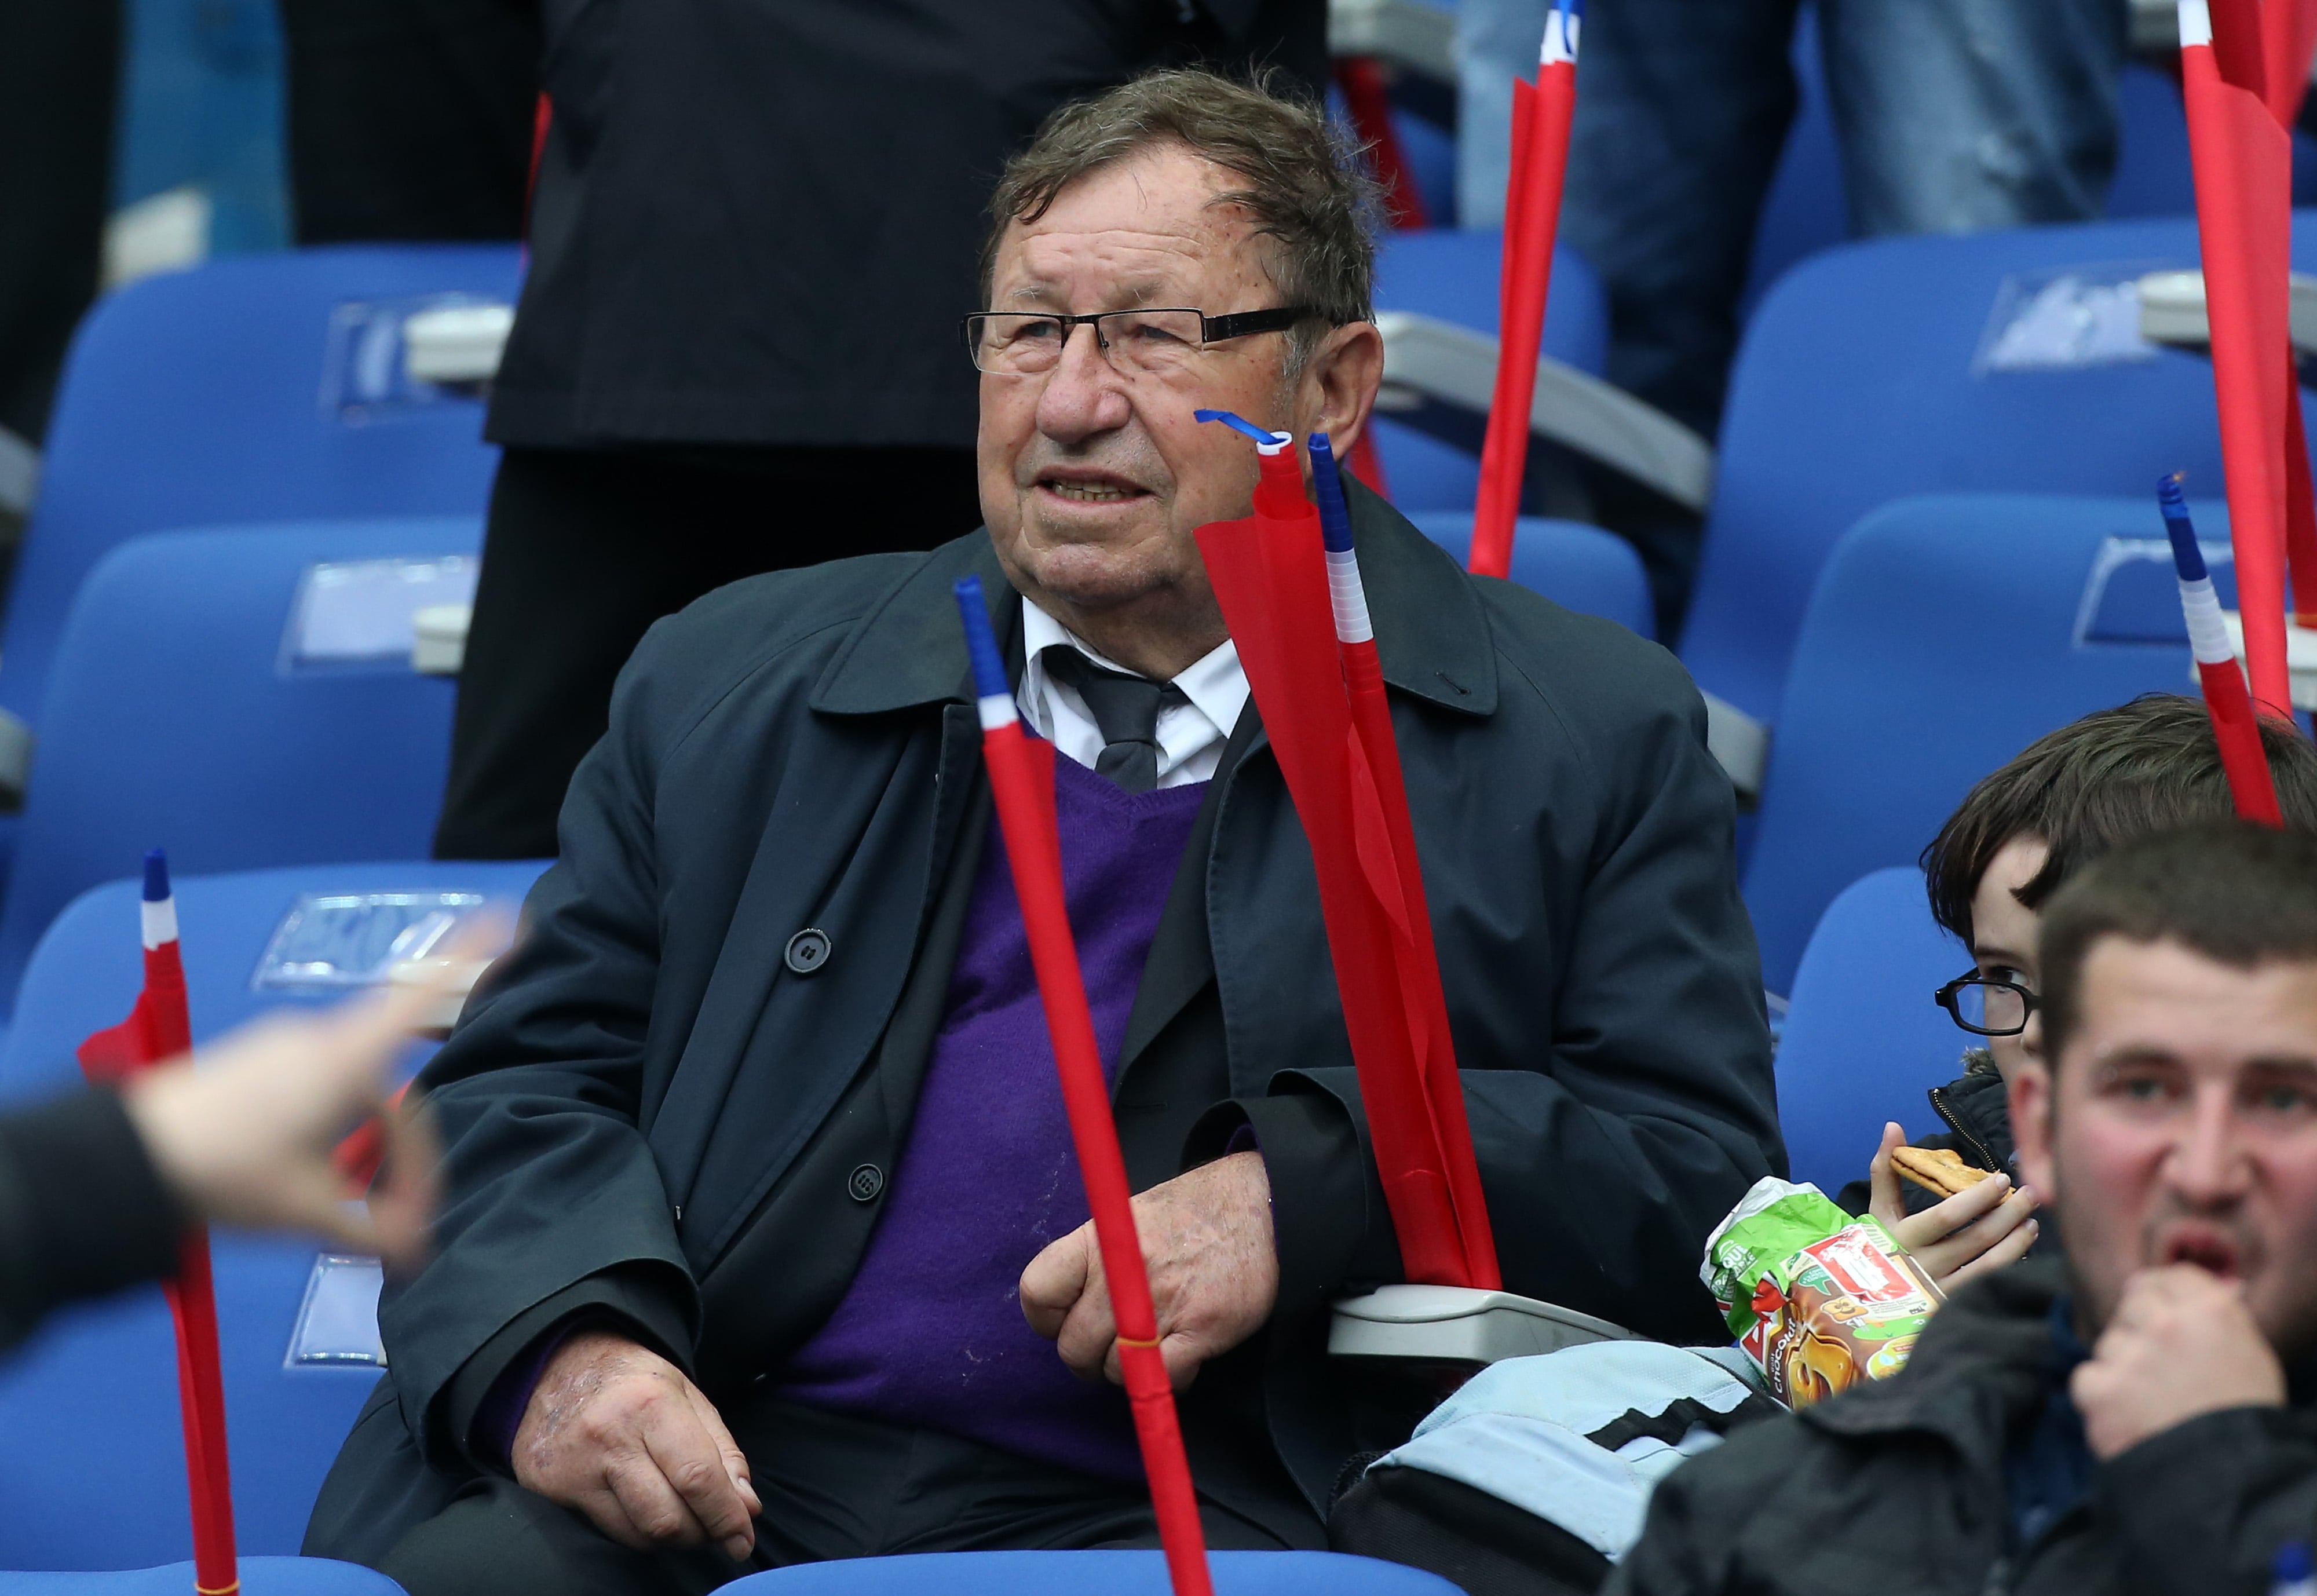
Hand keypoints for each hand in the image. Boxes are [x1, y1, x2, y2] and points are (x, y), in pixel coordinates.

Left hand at [122, 968, 460, 1268]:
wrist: (124, 1159)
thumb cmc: (227, 1172)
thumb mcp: (305, 1211)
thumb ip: (370, 1230)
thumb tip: (415, 1249)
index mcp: (345, 1059)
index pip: (421, 999)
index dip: (471, 956)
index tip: (513, 917)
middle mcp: (319, 1039)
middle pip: (389, 1089)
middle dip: (402, 1153)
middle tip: (398, 1220)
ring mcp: (283, 1045)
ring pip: (352, 1094)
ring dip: (362, 1145)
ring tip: (341, 1203)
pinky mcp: (253, 1060)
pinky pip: (317, 1089)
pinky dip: (330, 1128)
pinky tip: (304, 1174)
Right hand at [512, 1330, 760, 1558]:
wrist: (562, 1365)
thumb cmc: (636, 1383)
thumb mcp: (690, 1397)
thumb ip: (724, 1452)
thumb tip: (746, 1508)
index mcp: (650, 1404)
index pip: (697, 1477)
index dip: (726, 1516)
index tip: (744, 1538)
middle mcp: (608, 1437)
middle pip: (666, 1518)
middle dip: (701, 1534)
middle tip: (715, 1528)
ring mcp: (574, 1467)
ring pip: (638, 1535)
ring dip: (673, 1538)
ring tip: (685, 1516)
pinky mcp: (551, 1489)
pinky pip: (609, 1531)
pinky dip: (639, 1531)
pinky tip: (647, 1509)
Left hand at [1020, 1149, 1276, 1389]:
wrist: (1258, 1205)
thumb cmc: (1188, 1213)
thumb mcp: (1127, 1218)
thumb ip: (1094, 1262)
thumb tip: (1067, 1312)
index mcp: (1100, 1239)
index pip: (1039, 1292)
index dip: (1047, 1321)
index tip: (1066, 1324)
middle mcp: (1124, 1271)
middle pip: (1074, 1345)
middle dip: (1088, 1360)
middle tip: (1111, 1350)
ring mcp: (1163, 1301)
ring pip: (1115, 1370)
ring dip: (1130, 1372)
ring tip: (1152, 1348)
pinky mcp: (1202, 1327)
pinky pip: (1164, 1378)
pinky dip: (1169, 1379)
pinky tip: (1182, 1357)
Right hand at [1868, 1122, 2037, 1289]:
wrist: (1869, 1299)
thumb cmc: (1878, 1245)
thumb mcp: (1878, 1210)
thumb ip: (1886, 1169)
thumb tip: (1893, 1126)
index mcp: (1902, 1238)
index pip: (1947, 1216)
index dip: (1978, 1198)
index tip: (2002, 1179)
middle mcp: (1923, 1266)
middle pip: (1975, 1239)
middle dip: (2007, 1214)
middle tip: (2029, 1194)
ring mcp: (1941, 1290)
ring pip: (1989, 1265)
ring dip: (2016, 1240)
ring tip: (2031, 1220)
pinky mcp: (1954, 1306)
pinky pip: (1990, 1284)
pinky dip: (2010, 1263)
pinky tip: (2021, 1247)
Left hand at [2072, 1265, 2285, 1459]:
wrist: (2228, 1481)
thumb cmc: (2244, 1420)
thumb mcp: (2251, 1358)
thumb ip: (2219, 1319)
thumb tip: (2206, 1290)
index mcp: (2211, 1312)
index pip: (2171, 1276)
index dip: (2162, 1290)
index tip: (2158, 1303)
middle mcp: (2166, 1324)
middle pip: (2133, 1303)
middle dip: (2140, 1327)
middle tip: (2158, 1365)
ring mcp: (2130, 1355)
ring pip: (2110, 1343)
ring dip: (2123, 1366)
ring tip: (2153, 1403)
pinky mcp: (2100, 1388)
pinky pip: (2088, 1378)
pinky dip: (2102, 1397)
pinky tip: (2130, 1418)